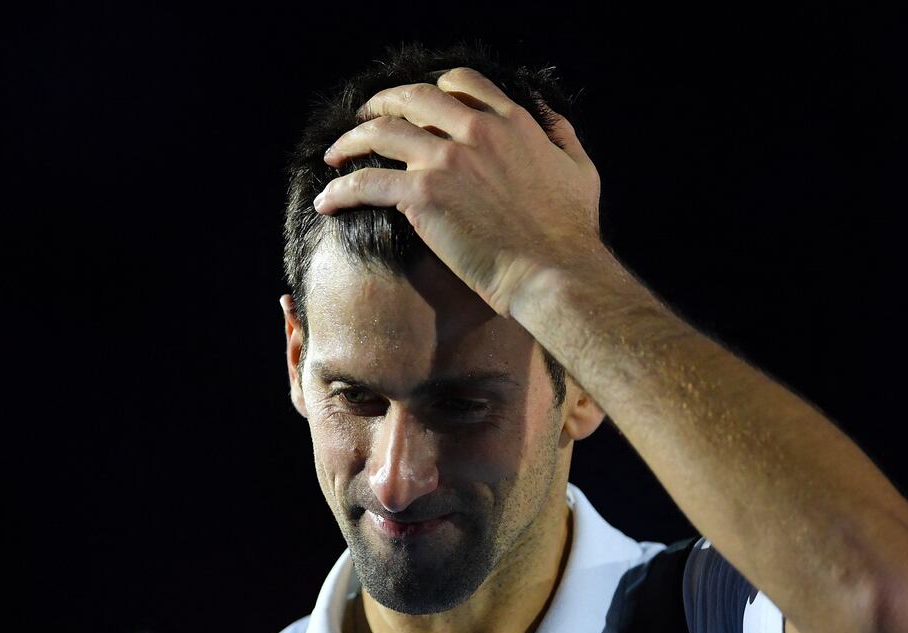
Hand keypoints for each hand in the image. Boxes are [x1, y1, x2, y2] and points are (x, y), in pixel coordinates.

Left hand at [315, 66, 605, 317]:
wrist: (554, 273)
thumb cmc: (571, 233)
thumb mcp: (580, 170)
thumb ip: (562, 136)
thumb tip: (550, 120)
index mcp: (512, 122)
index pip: (461, 84)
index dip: (431, 89)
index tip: (413, 106)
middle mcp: (476, 130)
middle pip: (413, 97)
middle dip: (381, 103)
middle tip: (363, 118)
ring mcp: (447, 159)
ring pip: (381, 132)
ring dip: (350, 141)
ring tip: (334, 156)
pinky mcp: (423, 195)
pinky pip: (367, 183)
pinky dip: (340, 191)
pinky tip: (327, 202)